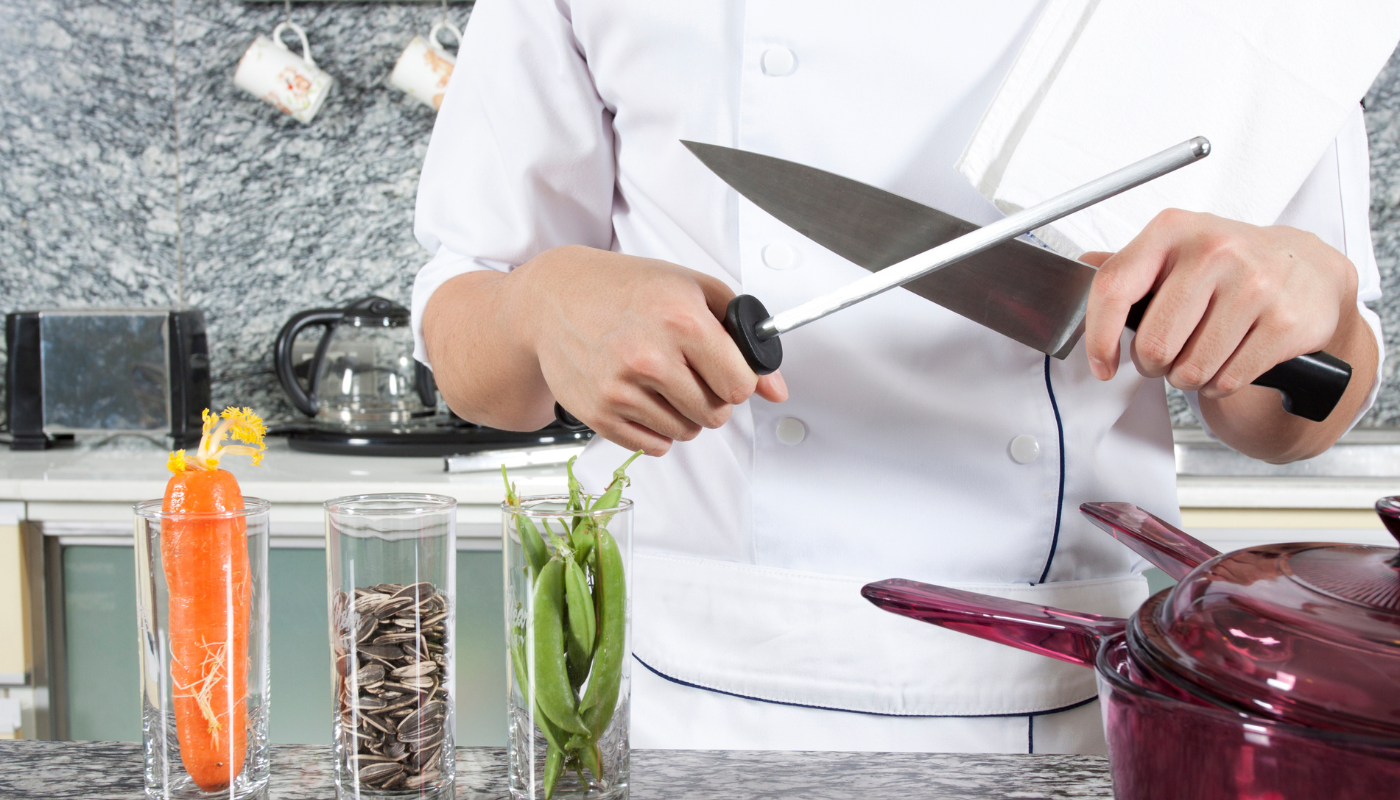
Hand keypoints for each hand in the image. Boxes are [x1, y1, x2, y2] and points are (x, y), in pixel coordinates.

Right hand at [518, 246, 786, 454]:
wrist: (555, 298)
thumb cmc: (626, 289)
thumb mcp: (693, 290)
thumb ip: (743, 337)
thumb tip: (776, 390)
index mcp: (681, 320)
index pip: (739, 385)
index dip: (737, 380)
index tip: (724, 370)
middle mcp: (649, 357)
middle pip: (715, 415)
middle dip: (712, 398)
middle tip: (690, 373)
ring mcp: (621, 389)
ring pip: (686, 433)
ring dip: (684, 415)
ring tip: (662, 381)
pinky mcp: (599, 413)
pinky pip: (653, 446)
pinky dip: (656, 429)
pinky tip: (643, 397)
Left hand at [1083, 209, 1357, 399]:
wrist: (1307, 268)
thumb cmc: (1229, 263)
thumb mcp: (1176, 249)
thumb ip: (1128, 265)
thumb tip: (1079, 269)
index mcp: (1173, 231)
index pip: (1114, 289)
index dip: (1099, 338)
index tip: (1102, 365)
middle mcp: (1214, 251)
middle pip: (1154, 344)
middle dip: (1153, 364)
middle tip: (1166, 356)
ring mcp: (1254, 284)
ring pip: (1191, 369)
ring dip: (1187, 377)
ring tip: (1200, 355)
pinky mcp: (1284, 321)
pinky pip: (1228, 379)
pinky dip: (1219, 384)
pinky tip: (1227, 363)